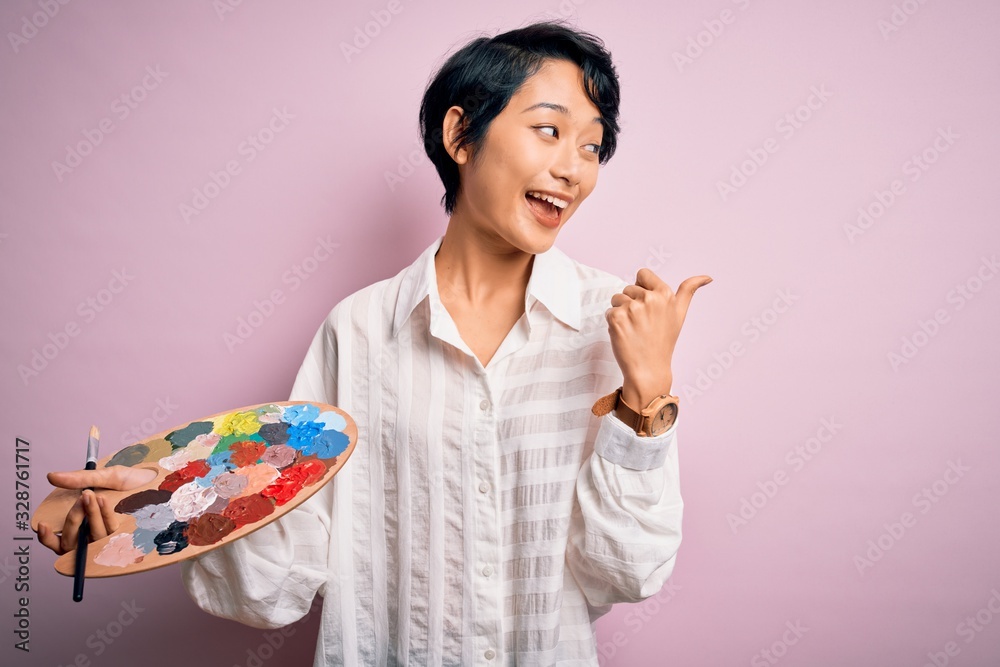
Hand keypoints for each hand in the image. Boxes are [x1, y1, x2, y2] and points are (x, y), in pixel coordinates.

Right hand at [35, 466, 156, 555]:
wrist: (161, 482)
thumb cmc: (133, 481)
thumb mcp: (105, 476)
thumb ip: (79, 479)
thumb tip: (51, 476)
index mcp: (85, 524)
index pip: (59, 542)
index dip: (47, 539)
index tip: (42, 525)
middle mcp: (95, 535)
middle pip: (72, 542)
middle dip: (73, 519)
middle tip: (83, 497)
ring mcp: (111, 538)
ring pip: (91, 538)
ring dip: (89, 516)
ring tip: (93, 495)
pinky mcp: (127, 537)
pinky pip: (110, 534)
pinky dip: (104, 517)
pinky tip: (104, 501)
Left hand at [606, 268, 712, 407]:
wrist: (649, 369)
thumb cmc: (664, 341)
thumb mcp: (680, 313)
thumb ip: (689, 290)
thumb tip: (708, 277)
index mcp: (665, 294)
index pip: (643, 274)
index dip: (642, 288)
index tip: (647, 305)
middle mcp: (649, 299)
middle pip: (628, 288)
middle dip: (631, 302)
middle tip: (642, 323)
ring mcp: (632, 308)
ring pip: (616, 299)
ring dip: (621, 312)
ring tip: (634, 328)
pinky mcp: (617, 318)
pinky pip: (609, 311)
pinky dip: (613, 322)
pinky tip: (625, 334)